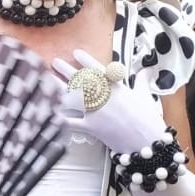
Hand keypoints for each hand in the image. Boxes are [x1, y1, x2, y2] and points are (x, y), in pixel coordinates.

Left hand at [51, 49, 167, 152]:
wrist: (147, 143)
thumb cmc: (148, 120)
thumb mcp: (145, 97)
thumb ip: (142, 81)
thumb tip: (146, 70)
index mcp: (117, 88)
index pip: (98, 69)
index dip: (85, 60)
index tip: (76, 52)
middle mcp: (104, 98)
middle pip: (81, 80)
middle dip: (66, 70)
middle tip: (55, 62)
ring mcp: (96, 112)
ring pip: (73, 97)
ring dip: (58, 88)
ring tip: (47, 80)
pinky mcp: (92, 128)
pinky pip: (72, 122)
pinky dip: (59, 117)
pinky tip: (48, 111)